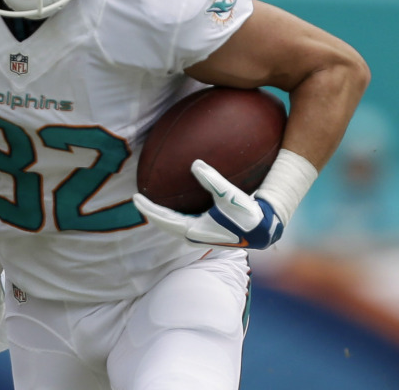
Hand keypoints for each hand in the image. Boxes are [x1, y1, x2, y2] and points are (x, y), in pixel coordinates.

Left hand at [133, 160, 284, 249]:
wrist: (263, 231)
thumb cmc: (247, 214)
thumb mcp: (229, 196)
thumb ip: (212, 180)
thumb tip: (195, 164)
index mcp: (193, 230)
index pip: (163, 219)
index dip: (147, 208)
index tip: (135, 197)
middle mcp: (193, 235)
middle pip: (163, 224)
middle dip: (150, 211)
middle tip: (137, 198)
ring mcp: (199, 235)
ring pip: (172, 225)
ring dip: (160, 214)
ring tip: (151, 201)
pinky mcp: (205, 232)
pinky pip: (181, 222)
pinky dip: (172, 214)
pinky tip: (174, 203)